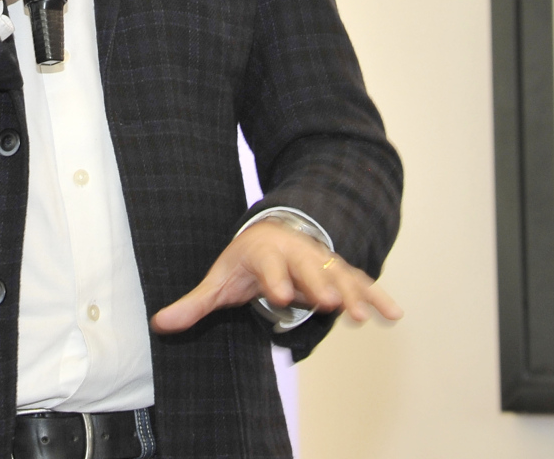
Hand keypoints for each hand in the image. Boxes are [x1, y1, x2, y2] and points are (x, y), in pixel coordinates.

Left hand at [150, 220, 402, 333]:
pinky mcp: (338, 273)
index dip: (276, 280)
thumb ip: (195, 303)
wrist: (273, 229)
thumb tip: (159, 323)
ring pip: (338, 276)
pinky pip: (360, 283)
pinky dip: (377, 297)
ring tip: (362, 316)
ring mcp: (320, 262)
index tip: (281, 297)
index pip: (269, 266)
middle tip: (330, 304)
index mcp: (263, 254)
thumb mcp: (219, 279)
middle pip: (309, 269)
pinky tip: (394, 315)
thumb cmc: (244, 260)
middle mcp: (295, 254)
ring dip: (352, 294)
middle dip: (319, 285)